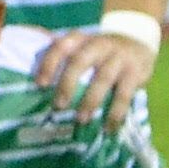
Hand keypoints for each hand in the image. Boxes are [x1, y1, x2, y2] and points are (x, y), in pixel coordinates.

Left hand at [31, 28, 157, 132]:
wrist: (137, 43)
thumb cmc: (97, 53)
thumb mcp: (81, 48)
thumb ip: (61, 62)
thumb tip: (31, 89)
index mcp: (79, 39)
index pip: (60, 47)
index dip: (48, 64)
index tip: (40, 84)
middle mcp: (98, 44)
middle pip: (80, 61)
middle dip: (67, 84)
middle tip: (58, 106)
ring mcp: (118, 56)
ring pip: (103, 78)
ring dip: (91, 100)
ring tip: (81, 120)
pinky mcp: (136, 72)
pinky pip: (125, 94)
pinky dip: (116, 113)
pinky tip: (108, 128)